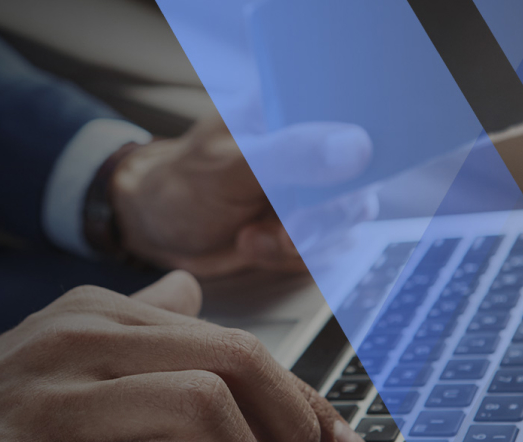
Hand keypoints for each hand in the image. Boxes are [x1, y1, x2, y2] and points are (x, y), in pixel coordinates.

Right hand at [0, 272, 367, 441]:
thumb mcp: (55, 352)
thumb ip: (130, 323)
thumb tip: (189, 288)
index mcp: (94, 318)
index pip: (233, 343)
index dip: (302, 401)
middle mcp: (75, 346)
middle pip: (230, 364)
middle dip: (290, 431)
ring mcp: (42, 407)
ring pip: (195, 413)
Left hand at [112, 115, 372, 277]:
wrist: (160, 231)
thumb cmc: (182, 185)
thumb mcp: (230, 167)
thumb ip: (290, 154)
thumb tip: (353, 147)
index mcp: (289, 104)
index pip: (351, 106)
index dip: (362, 138)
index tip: (343, 174)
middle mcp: (309, 140)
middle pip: (362, 168)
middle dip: (325, 211)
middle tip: (287, 228)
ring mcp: (312, 183)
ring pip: (348, 213)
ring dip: (303, 239)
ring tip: (253, 237)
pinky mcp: (309, 221)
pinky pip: (328, 244)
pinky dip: (290, 256)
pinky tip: (253, 244)